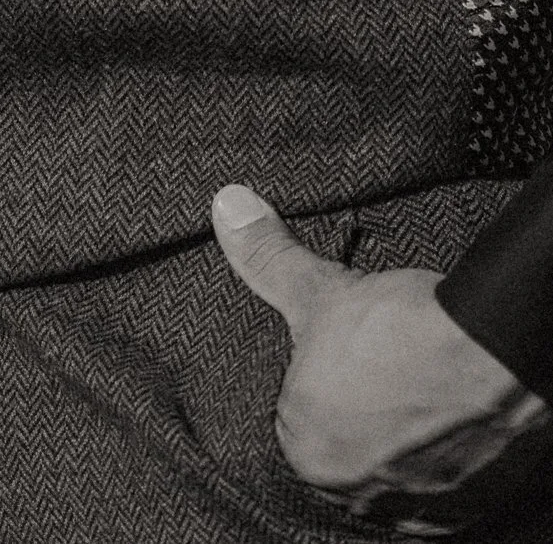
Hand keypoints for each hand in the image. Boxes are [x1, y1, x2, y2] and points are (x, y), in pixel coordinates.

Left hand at [212, 183, 548, 527]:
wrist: (493, 356)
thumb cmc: (400, 329)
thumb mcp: (321, 289)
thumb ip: (267, 258)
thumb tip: (227, 207)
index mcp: (306, 452)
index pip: (300, 419)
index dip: (323, 381)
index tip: (349, 361)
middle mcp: (353, 495)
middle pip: (346, 446)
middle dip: (361, 412)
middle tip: (385, 373)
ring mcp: (410, 509)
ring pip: (392, 468)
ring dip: (400, 439)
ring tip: (415, 391)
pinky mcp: (461, 513)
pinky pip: (437, 488)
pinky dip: (438, 459)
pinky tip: (444, 420)